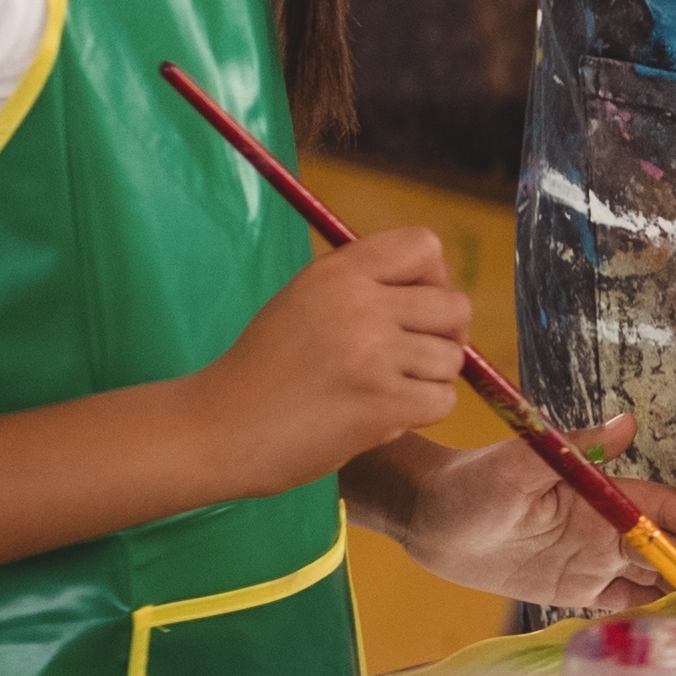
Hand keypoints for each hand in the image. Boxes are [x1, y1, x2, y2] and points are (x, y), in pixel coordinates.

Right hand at [198, 232, 473, 489]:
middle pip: (454, 305)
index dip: (433, 278)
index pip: (425, 246)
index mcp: (339, 272)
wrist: (221, 428)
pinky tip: (381, 414)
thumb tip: (433, 290)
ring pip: (452, 358)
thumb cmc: (263, 369)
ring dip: (427, 379)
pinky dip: (420, 412)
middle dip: (444, 335)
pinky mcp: (384, 403)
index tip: (413, 307)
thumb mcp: (304, 300)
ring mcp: (374, 353)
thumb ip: (363, 287)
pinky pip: (442, 399)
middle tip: (410, 357)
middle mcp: (360, 303)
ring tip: (382, 389)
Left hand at [377, 430, 675, 610]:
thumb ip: (576, 446)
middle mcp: (607, 529)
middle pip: (673, 553)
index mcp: (605, 497)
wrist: (428, 519)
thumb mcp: (519, 462)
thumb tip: (627, 424)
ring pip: (655, 581)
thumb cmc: (470, 483)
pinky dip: (652, 618)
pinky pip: (623, 606)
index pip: (671, 514)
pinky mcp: (573, 589)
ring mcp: (592, 560)